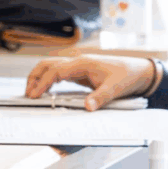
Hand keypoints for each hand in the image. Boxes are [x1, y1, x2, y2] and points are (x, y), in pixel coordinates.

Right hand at [25, 55, 156, 110]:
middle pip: (47, 64)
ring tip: (33, 92)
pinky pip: (58, 73)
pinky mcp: (79, 71)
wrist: (139, 70)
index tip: (34, 94)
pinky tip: (46, 90)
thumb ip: (100, 97)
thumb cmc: (128, 76)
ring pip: (50, 67)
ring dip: (39, 77)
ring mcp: (77, 66)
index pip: (55, 71)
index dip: (42, 82)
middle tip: (28, 93)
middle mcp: (77, 62)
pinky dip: (48, 80)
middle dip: (34, 77)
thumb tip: (87, 107)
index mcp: (82, 63)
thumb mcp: (116, 88)